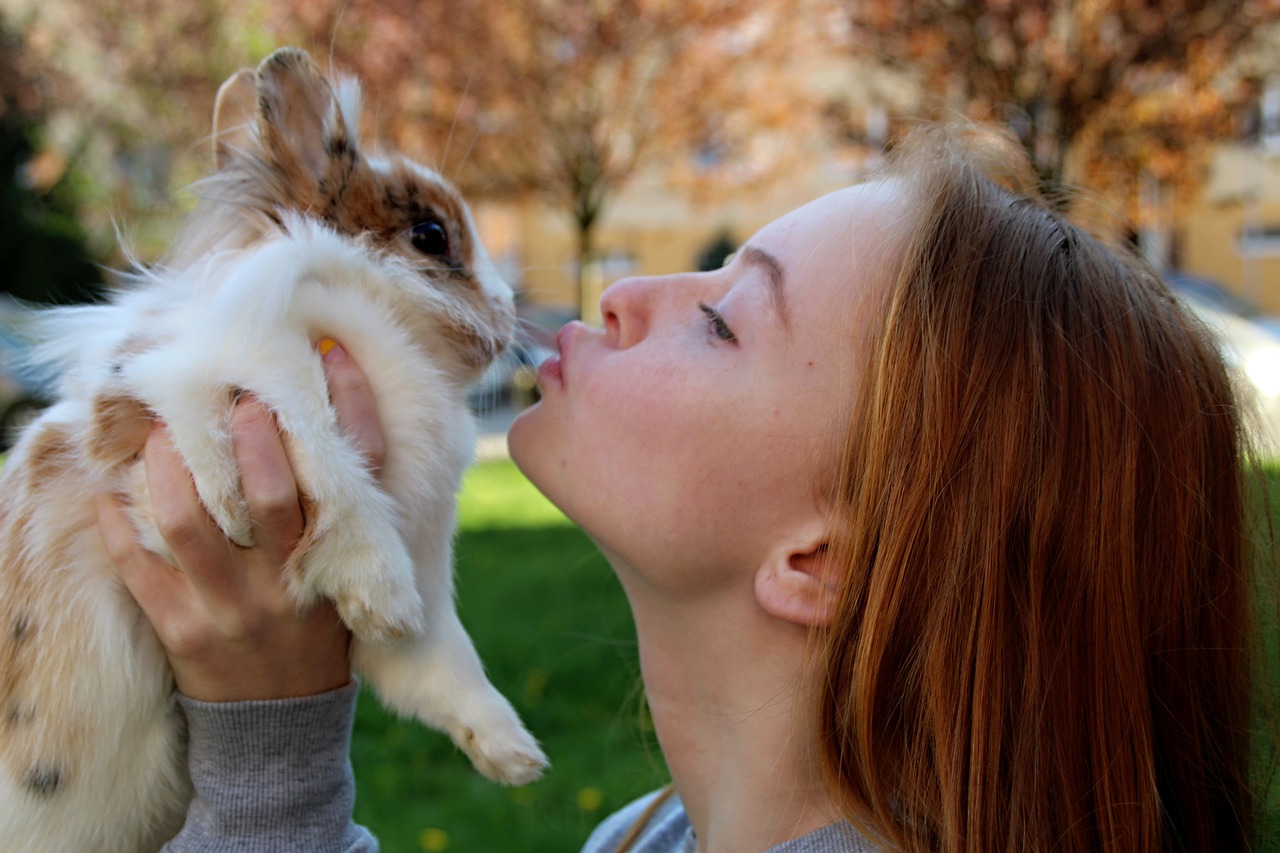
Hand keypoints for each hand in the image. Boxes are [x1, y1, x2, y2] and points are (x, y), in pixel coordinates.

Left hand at [95, 341, 384, 701]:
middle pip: (273, 489)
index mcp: (341, 559)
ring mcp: (233, 608)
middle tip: (230, 390)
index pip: (359, 471)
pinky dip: (119, 518)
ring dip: (168, 463)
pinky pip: (138, 565)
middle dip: (247, 430)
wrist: (283, 722)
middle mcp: (290, 581)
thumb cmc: (317, 626)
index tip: (325, 352)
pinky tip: (111, 486)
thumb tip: (312, 413)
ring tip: (157, 429)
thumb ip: (341, 506)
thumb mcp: (348, 570)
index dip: (348, 404)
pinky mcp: (182, 632)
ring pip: (192, 519)